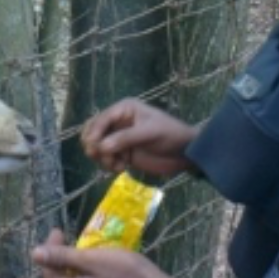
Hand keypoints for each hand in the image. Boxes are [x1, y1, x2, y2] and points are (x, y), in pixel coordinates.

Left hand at [32, 229, 197, 277]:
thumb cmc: (123, 272)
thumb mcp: (92, 259)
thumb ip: (63, 257)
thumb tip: (34, 253)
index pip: (48, 268)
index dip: (50, 247)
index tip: (59, 229)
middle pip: (57, 275)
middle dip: (59, 253)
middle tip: (66, 233)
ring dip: (71, 260)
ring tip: (78, 243)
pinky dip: (82, 268)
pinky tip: (91, 259)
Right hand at [82, 98, 197, 175]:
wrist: (185, 153)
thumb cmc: (170, 135)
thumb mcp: (149, 133)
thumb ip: (125, 138)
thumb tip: (101, 146)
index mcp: (124, 109)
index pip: (101, 119)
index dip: (95, 133)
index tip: (94, 148)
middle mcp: (118, 122)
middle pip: (93, 132)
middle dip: (94, 145)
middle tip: (102, 156)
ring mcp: (119, 138)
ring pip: (97, 147)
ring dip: (102, 158)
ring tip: (116, 165)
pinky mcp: (123, 153)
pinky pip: (105, 159)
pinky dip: (108, 165)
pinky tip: (121, 168)